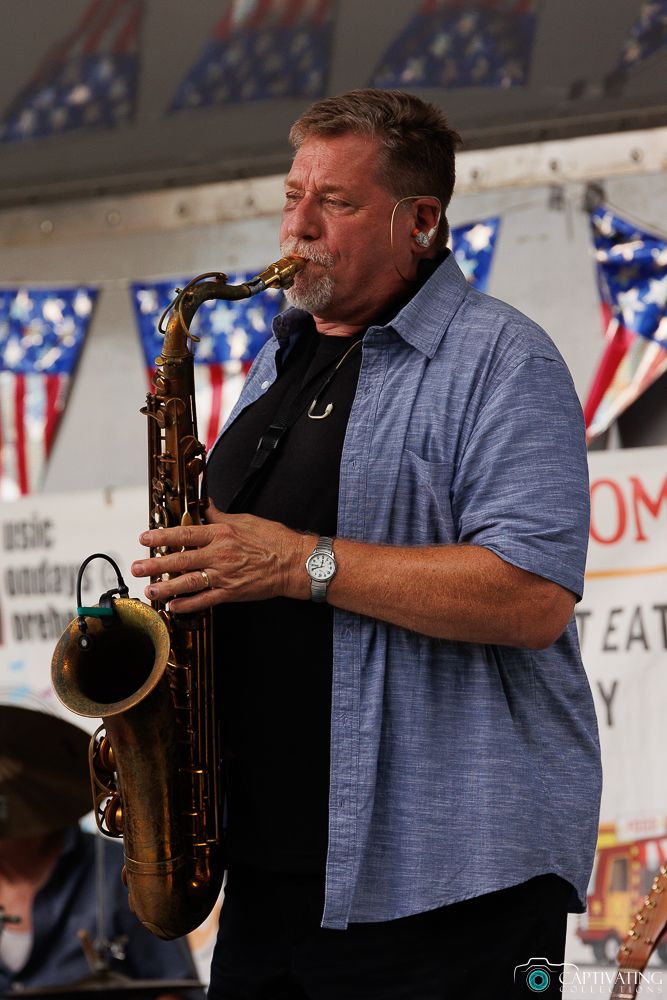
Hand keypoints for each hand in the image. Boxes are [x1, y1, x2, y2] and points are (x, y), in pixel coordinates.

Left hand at [131, 504, 311, 611]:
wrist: (295, 563)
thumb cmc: (274, 540)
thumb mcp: (245, 520)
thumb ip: (220, 516)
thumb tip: (204, 505)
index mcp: (221, 534)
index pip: (185, 534)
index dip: (162, 536)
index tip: (145, 537)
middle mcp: (219, 555)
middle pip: (181, 559)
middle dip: (155, 564)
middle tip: (137, 567)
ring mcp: (224, 575)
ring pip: (188, 582)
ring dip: (166, 587)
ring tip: (149, 590)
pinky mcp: (232, 592)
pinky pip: (205, 600)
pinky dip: (188, 604)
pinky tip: (173, 606)